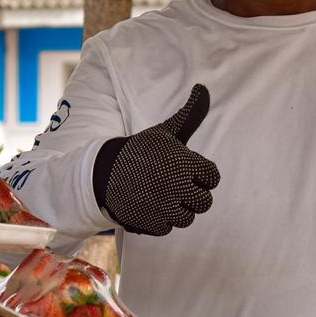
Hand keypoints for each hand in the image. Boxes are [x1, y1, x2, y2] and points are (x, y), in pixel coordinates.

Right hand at [92, 84, 221, 235]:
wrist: (103, 172)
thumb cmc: (140, 150)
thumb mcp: (165, 132)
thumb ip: (189, 115)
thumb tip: (202, 88)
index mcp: (184, 162)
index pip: (212, 177)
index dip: (201, 174)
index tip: (185, 170)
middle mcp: (177, 186)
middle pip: (204, 201)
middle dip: (192, 194)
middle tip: (174, 185)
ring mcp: (164, 206)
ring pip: (188, 218)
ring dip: (177, 209)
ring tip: (161, 196)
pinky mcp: (150, 223)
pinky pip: (168, 228)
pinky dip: (160, 220)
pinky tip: (149, 205)